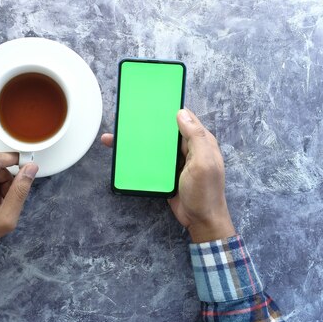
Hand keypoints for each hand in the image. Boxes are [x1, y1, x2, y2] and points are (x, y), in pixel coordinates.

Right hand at [101, 109, 234, 242]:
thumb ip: (196, 138)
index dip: (169, 108)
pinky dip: (138, 157)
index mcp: (201, 142)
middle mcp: (188, 148)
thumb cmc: (206, 193)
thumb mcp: (203, 164)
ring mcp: (176, 161)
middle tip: (127, 118)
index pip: (185, 118)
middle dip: (148, 124)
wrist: (200, 221)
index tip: (151, 101)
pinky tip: (124, 156)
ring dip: (138, 141)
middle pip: (165, 131)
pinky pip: (151, 161)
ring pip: (155, 145)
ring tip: (116, 137)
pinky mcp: (166, 172)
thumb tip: (181, 113)